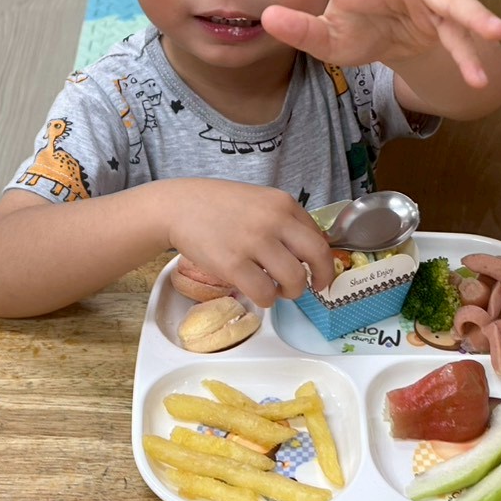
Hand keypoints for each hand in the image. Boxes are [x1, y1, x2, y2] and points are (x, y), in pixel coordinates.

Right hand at [165, 180, 332, 307]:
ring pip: (294, 279)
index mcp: (283, 203)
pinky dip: (267, 299)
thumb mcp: (259, 201)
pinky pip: (265, 293)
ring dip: (291, 292)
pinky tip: (259, 293)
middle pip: (317, 256)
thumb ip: (283, 221)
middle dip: (321, 277)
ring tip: (278, 290)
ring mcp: (253, 242)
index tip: (317, 270)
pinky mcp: (233, 264)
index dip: (322, 259)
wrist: (178, 206)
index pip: (318, 236)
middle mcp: (273, 220)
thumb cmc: (218, 205)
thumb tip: (307, 253)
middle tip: (313, 287)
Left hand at [261, 0, 500, 87]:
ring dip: (473, 15)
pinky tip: (478, 79)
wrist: (399, 49)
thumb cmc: (359, 34)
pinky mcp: (445, 21)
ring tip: (497, 31)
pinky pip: (459, 40)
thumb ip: (303, 31)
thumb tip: (269, 18)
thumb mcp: (328, 42)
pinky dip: (468, 59)